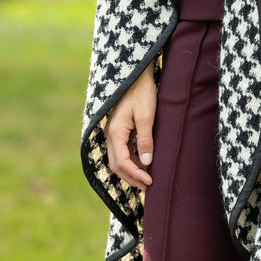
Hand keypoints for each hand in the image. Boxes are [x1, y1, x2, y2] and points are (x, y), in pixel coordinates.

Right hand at [105, 62, 156, 191]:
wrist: (137, 74)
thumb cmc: (142, 91)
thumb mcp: (147, 115)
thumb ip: (145, 140)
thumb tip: (147, 163)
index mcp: (115, 132)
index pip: (122, 162)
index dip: (136, 174)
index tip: (150, 181)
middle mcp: (110, 134)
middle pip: (117, 165)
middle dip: (132, 177)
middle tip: (148, 186)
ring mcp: (113, 132)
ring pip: (118, 159)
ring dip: (131, 170)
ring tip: (147, 178)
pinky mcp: (119, 129)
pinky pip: (122, 151)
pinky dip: (131, 161)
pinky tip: (144, 163)